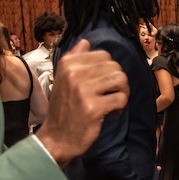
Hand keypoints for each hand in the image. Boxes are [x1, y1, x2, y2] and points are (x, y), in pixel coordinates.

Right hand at [35, 41, 128, 166]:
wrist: (57, 138)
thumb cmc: (64, 109)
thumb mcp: (63, 79)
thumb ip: (75, 59)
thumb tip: (86, 42)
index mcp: (68, 63)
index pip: (104, 55)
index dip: (108, 70)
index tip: (102, 85)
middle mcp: (74, 73)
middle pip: (115, 67)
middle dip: (117, 82)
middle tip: (109, 96)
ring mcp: (84, 90)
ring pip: (121, 80)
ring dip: (121, 93)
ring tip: (111, 103)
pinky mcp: (93, 108)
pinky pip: (121, 98)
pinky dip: (120, 107)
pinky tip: (110, 113)